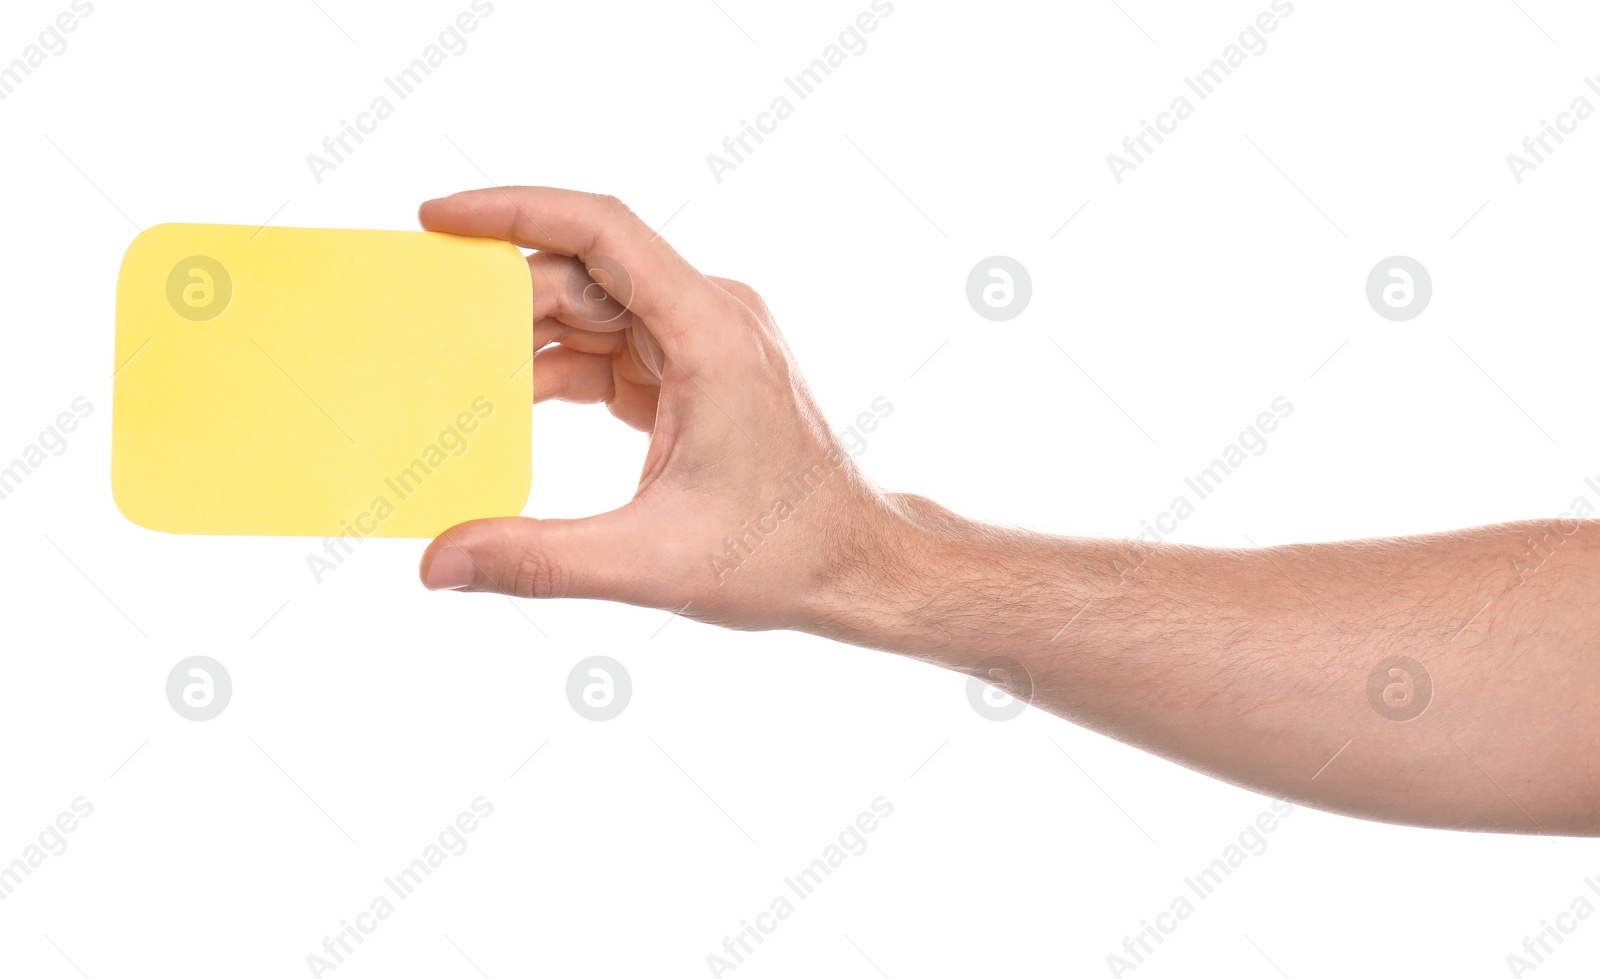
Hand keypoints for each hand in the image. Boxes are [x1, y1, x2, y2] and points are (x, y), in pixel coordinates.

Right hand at [416, 187, 914, 632]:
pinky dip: (556, 370)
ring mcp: (703, 341)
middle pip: (584, 272)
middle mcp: (710, 317)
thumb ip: (540, 561)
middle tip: (420, 326)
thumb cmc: (784, 554)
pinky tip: (505, 402)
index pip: (602, 232)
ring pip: (592, 308)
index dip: (516, 210)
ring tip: (451, 373)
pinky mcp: (692, 371)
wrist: (855, 565)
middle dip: (501, 296)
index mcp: (710, 333)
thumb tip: (438, 564)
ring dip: (524, 338)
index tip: (438, 216)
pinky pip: (609, 347)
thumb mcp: (654, 563)